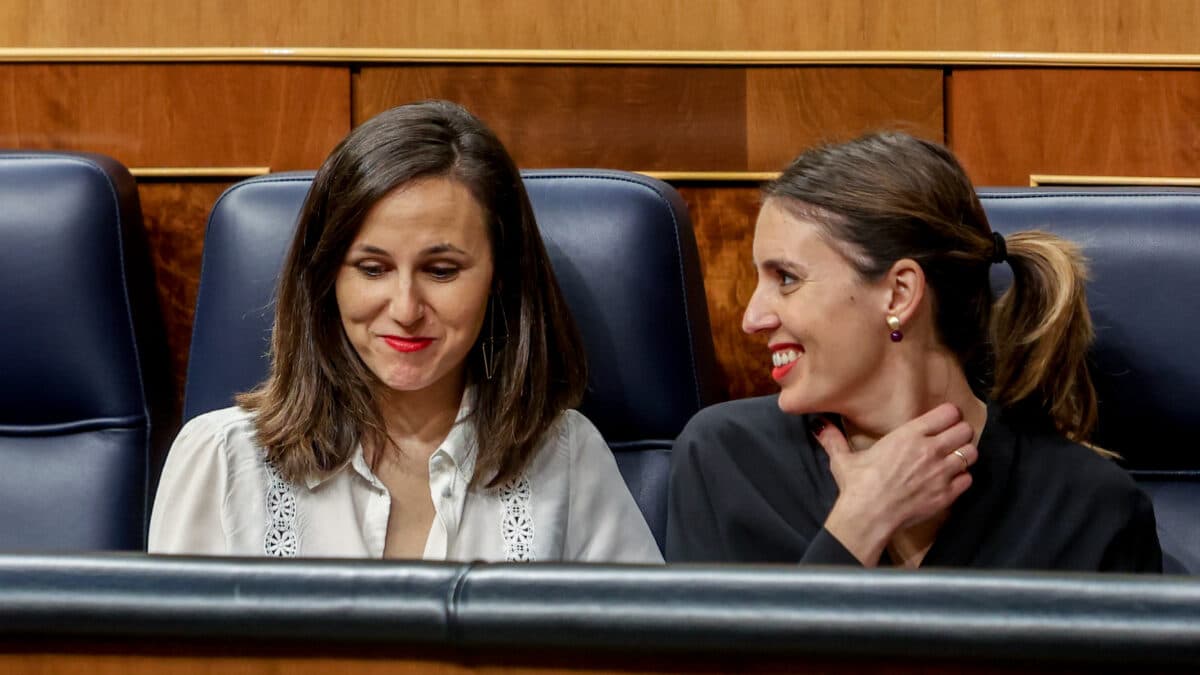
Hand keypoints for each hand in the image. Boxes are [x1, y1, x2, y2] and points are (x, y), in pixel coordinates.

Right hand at [814, 403, 977, 565]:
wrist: (869, 516)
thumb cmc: (858, 486)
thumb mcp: (843, 459)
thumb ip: (834, 440)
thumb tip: (818, 425)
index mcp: (909, 435)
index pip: (947, 412)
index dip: (948, 415)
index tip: (943, 420)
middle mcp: (930, 449)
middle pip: (965, 430)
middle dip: (960, 433)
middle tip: (951, 439)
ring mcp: (942, 472)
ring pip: (971, 453)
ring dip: (964, 455)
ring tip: (953, 459)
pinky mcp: (947, 494)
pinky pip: (968, 479)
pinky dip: (961, 479)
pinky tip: (949, 481)